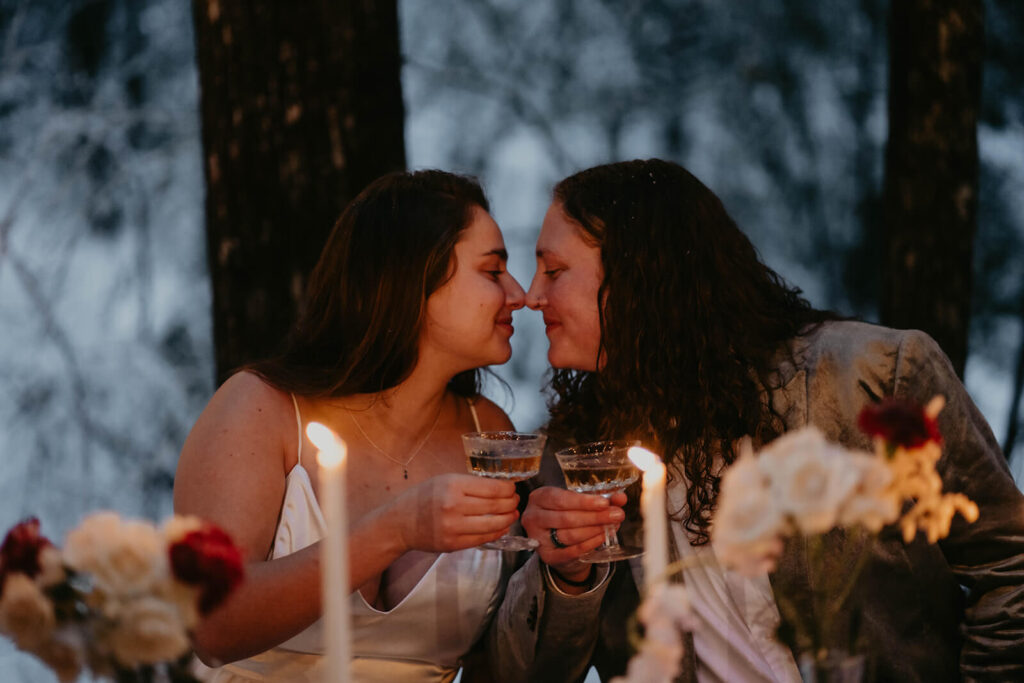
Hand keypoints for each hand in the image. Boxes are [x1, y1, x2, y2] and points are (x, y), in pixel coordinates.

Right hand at [394, 474, 518, 552]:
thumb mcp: (445, 480)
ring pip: (494, 524)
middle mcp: (454, 506)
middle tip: (516, 500)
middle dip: (512, 503)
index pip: (493, 487)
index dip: (509, 489)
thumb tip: (500, 488)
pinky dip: (497, 533)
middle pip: (497, 506)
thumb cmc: (424, 498)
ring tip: (512, 514)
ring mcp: (454, 527)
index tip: (512, 488)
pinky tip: (501, 527)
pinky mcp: (454, 544)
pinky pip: (483, 539)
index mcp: (453, 485)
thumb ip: (470, 484)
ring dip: (508, 519)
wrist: (400, 523)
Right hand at [521, 486, 625, 581]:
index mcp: (539, 497)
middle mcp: (533, 517)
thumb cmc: (568, 515)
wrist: (559, 542)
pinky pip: (571, 551)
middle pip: (566, 518)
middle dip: (594, 517)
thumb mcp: (580, 503)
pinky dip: (589, 544)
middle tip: (616, 515)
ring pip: (568, 535)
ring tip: (611, 526)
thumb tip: (620, 498)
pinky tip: (602, 537)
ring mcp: (537, 538)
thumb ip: (601, 499)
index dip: (584, 502)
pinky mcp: (547, 556)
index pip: (560, 499)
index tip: (605, 503)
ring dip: (594, 530)